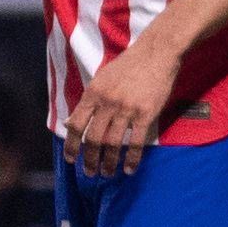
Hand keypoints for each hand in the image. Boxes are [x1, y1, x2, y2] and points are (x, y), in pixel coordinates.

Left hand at [63, 32, 183, 175]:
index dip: (71, 144)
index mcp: (93, 94)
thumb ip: (89, 100)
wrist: (156, 53)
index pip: (76, 124)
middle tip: (89, 172)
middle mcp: (107, 103)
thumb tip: (73, 120)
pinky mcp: (145, 114)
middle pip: (93, 138)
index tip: (70, 158)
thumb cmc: (128, 65)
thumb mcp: (101, 79)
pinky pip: (136, 142)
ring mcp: (126, 109)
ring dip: (108, 162)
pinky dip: (131, 158)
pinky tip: (129, 169)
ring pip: (112, 143)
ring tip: (106, 173)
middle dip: (89, 159)